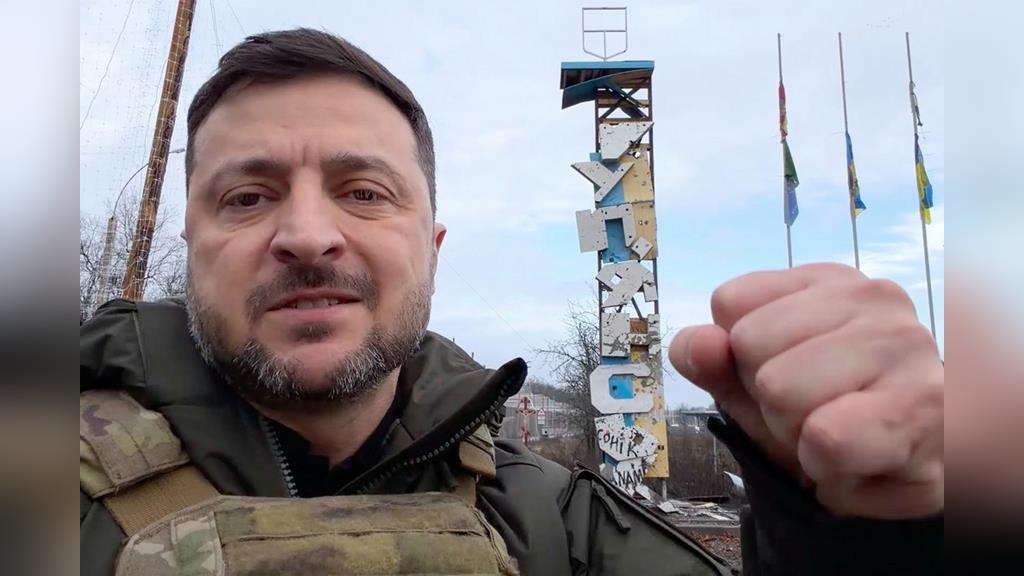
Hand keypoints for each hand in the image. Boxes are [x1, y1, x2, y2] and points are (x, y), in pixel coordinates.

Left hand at [668, 263, 942, 518]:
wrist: (914, 478)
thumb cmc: (831, 420)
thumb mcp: (754, 387)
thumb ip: (713, 360)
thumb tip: (697, 342)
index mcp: (826, 282)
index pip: (730, 301)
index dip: (740, 356)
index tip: (785, 373)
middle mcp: (872, 298)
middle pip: (750, 345)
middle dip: (767, 398)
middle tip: (815, 413)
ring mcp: (905, 345)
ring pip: (782, 392)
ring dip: (796, 436)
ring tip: (839, 436)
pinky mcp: (922, 405)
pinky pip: (825, 440)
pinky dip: (827, 469)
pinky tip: (860, 463)